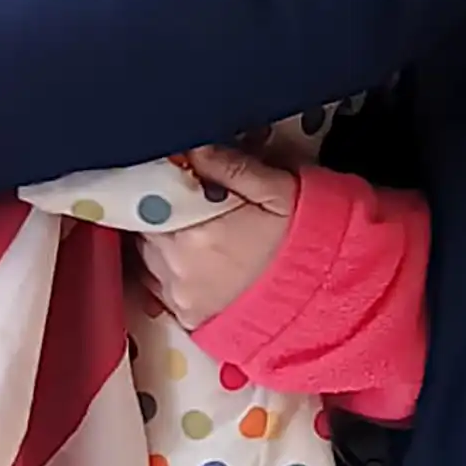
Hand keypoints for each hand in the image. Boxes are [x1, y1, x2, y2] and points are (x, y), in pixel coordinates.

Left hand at [140, 145, 297, 330]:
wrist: (324, 295)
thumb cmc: (301, 237)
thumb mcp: (276, 189)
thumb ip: (229, 165)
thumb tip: (192, 146)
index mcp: (194, 233)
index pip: (144, 202)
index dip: (150, 186)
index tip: (164, 177)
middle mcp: (177, 268)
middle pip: (141, 231)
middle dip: (154, 214)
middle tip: (180, 203)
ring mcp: (179, 298)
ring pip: (145, 259)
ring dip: (156, 243)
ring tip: (188, 232)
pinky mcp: (187, 319)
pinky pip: (157, 288)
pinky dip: (164, 272)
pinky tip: (188, 261)